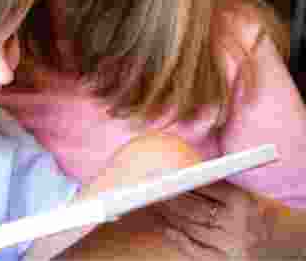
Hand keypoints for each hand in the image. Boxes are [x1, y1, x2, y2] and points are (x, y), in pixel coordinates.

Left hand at [154, 181, 269, 259]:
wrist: (273, 250)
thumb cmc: (250, 218)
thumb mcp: (241, 199)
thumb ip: (217, 186)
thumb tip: (184, 170)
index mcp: (242, 201)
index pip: (205, 187)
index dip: (181, 180)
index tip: (162, 174)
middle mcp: (238, 223)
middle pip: (193, 208)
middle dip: (168, 199)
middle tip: (149, 189)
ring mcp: (231, 243)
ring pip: (191, 226)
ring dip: (168, 215)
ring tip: (153, 204)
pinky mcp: (225, 260)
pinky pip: (196, 250)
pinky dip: (179, 239)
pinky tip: (165, 228)